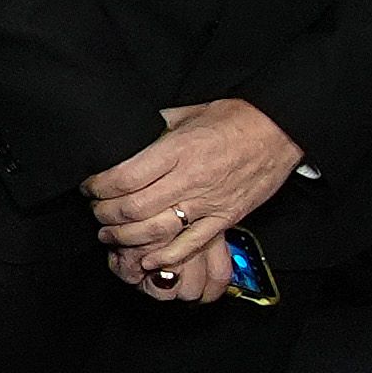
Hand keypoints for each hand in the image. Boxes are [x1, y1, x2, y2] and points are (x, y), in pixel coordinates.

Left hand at [89, 96, 298, 295]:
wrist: (282, 128)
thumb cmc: (236, 118)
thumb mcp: (189, 113)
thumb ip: (156, 125)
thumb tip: (129, 131)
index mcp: (177, 150)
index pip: (124, 177)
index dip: (99, 187)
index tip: (89, 188)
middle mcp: (190, 179)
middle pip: (133, 207)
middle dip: (105, 214)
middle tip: (95, 213)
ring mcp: (209, 201)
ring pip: (156, 229)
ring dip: (126, 237)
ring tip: (110, 235)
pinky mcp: (227, 217)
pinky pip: (192, 244)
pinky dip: (166, 256)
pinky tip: (147, 259)